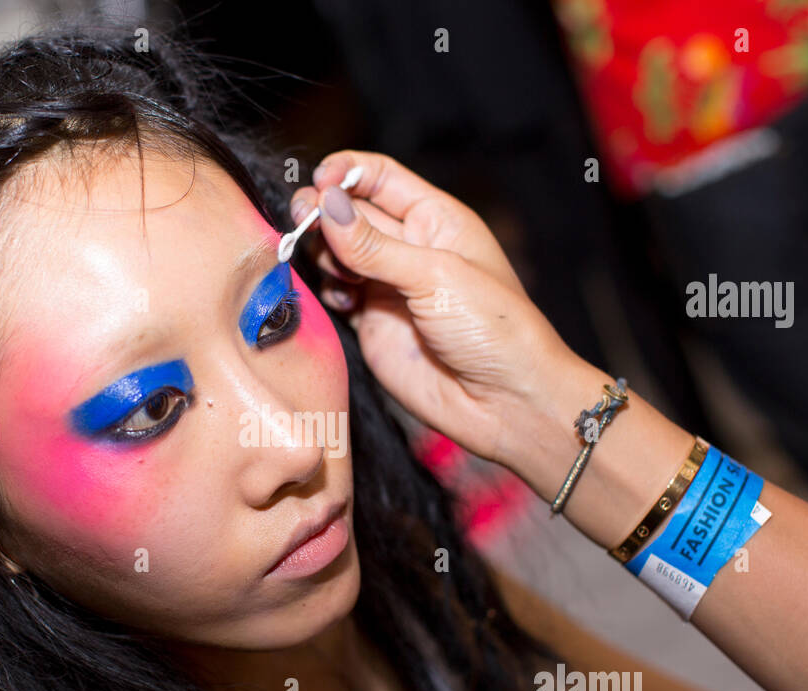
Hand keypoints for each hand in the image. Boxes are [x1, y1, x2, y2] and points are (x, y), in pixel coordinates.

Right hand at [289, 150, 580, 468]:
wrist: (504, 402)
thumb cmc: (495, 329)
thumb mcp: (436, 276)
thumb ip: (375, 245)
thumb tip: (326, 204)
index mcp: (435, 220)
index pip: (380, 178)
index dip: (347, 171)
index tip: (320, 180)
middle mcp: (409, 248)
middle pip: (350, 212)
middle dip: (323, 211)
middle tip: (303, 221)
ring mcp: (388, 286)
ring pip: (336, 253)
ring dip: (323, 253)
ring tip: (334, 270)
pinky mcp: (372, 324)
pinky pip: (335, 296)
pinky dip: (327, 292)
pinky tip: (342, 301)